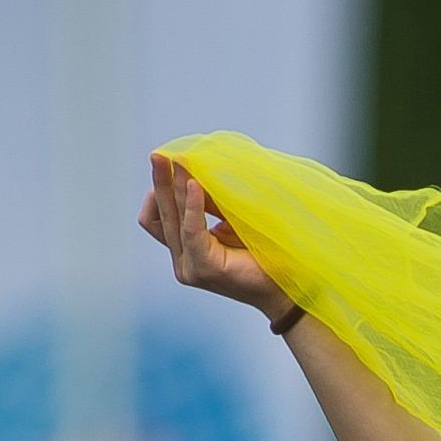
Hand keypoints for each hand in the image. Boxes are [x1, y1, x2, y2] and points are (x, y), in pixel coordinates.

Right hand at [139, 154, 291, 319]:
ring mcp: (190, 268)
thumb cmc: (262, 253)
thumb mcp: (229, 219)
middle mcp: (182, 261)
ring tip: (180, 163)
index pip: (157, 217)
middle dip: (160, 182)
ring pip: (172, 219)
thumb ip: (209, 201)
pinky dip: (192, 207)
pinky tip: (194, 185)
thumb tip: (191, 168)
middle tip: (159, 154)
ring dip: (174, 189)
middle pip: (160, 215)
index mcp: (186, 250)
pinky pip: (192, 231)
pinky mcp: (204, 268)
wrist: (284, 286)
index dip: (160, 189)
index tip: (166, 160)